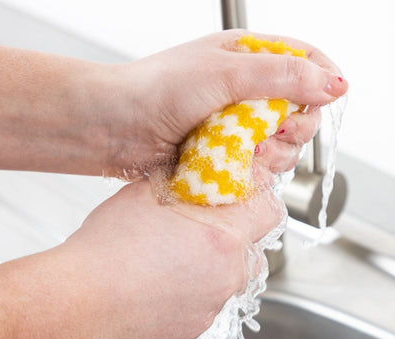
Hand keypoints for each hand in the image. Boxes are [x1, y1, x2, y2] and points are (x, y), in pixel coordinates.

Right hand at [60, 178, 282, 338]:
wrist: (76, 301)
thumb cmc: (107, 247)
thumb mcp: (146, 193)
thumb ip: (181, 182)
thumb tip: (192, 175)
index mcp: (221, 239)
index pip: (269, 212)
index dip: (259, 201)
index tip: (244, 199)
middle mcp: (224, 278)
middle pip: (249, 253)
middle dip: (231, 240)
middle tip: (197, 232)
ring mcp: (208, 312)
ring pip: (221, 284)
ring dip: (205, 271)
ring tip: (166, 265)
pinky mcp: (187, 336)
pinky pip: (197, 311)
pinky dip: (185, 300)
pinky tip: (153, 292)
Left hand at [100, 29, 347, 177]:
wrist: (116, 127)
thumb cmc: (158, 89)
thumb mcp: (225, 72)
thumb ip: (281, 77)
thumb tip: (332, 84)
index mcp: (248, 59)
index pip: (303, 64)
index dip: (321, 80)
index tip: (329, 97)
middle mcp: (245, 93)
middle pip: (299, 111)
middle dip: (293, 124)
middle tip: (270, 129)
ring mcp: (235, 126)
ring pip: (281, 144)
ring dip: (272, 150)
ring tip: (245, 148)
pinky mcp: (224, 155)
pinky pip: (257, 166)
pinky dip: (253, 168)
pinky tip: (235, 163)